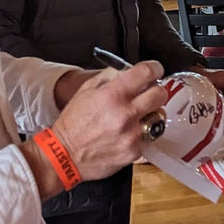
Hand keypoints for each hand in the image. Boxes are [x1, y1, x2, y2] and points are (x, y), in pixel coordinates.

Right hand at [51, 62, 167, 182]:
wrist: (63, 156)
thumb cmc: (73, 124)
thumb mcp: (85, 91)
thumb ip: (109, 77)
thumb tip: (128, 70)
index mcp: (111, 95)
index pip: (146, 73)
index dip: (154, 68)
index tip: (156, 70)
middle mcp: (124, 114)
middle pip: (160, 94)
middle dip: (156, 91)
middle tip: (149, 94)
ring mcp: (132, 135)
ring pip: (159, 116)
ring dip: (151, 113)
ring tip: (137, 116)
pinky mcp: (135, 151)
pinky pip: (151, 137)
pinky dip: (144, 133)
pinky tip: (129, 133)